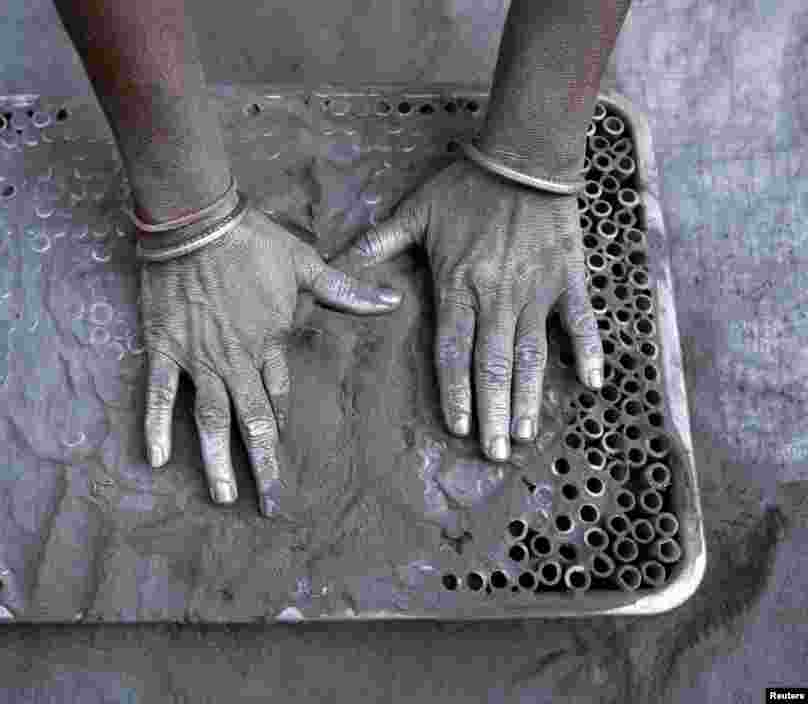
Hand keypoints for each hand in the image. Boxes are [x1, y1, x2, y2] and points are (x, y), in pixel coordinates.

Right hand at [140, 205, 402, 515]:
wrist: (196, 221)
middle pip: (252, 422)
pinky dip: (156, 426)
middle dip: (263, 466)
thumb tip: (392, 299)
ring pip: (209, 419)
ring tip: (223, 496)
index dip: (281, 424)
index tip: (282, 451)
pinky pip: (158, 394)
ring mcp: (199, 358)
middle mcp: (237, 360)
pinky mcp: (165, 348)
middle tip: (270, 505)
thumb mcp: (305, 263)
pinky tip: (157, 460)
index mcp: (271, 342)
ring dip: (217, 460)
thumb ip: (345, 290)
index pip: (279, 396)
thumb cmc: (252, 240)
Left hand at [331, 158, 603, 461]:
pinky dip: (588, 351)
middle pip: (493, 365)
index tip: (457, 428)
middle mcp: (498, 297)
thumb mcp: (415, 211)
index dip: (455, 393)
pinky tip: (590, 383)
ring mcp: (536, 291)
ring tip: (529, 433)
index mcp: (459, 286)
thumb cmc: (466, 186)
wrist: (524, 156)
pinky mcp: (568, 279)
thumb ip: (379, 243)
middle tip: (497, 452)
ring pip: (533, 354)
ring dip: (531, 396)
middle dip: (494, 412)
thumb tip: (340, 263)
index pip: (454, 352)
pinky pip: (581, 322)